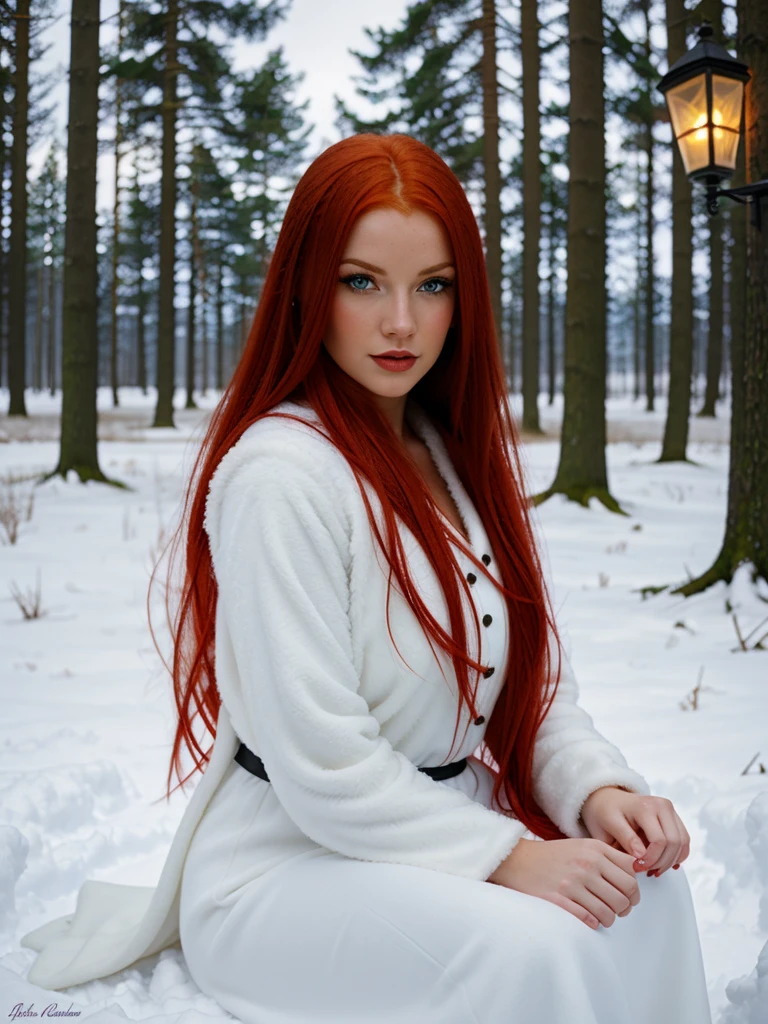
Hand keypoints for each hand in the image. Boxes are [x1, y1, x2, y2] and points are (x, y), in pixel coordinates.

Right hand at [488, 837, 640, 929]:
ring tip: (604, 916)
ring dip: (610, 918)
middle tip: (619, 909)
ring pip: (609, 911)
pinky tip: (590, 919)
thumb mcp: (582, 846)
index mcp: (595, 849)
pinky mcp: (559, 898)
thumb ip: (608, 856)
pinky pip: (589, 919)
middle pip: (625, 894)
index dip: (634, 889)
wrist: (518, 859)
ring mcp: (573, 882)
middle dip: (626, 906)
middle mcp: (587, 864)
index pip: (632, 873)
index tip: (629, 895)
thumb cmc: (553, 855)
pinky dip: (594, 923)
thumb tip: (634, 874)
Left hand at [580, 786, 690, 876]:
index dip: (651, 860)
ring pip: (682, 843)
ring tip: (652, 869)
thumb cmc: (605, 812)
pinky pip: (684, 840)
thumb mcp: (609, 824)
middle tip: (645, 871)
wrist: (607, 799)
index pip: (659, 840)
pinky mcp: (674, 817)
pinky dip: (677, 855)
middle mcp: (662, 805)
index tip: (636, 868)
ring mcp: (670, 810)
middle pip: (674, 842)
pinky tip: (662, 863)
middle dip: (661, 862)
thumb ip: (626, 839)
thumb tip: (642, 856)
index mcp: (644, 806)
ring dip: (670, 861)